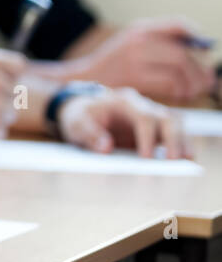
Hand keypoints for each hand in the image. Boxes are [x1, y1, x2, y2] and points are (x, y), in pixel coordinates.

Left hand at [57, 86, 189, 158]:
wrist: (80, 110)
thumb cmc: (79, 116)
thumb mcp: (76, 123)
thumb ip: (89, 134)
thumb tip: (105, 148)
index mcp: (124, 101)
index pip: (143, 117)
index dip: (147, 138)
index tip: (146, 158)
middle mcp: (143, 105)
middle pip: (167, 117)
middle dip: (173, 138)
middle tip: (174, 160)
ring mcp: (151, 115)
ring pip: (176, 123)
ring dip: (183, 140)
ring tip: (187, 160)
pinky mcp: (155, 127)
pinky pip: (174, 132)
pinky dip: (181, 143)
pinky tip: (184, 160)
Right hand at [76, 17, 213, 102]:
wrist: (83, 79)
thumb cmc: (112, 64)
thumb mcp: (131, 43)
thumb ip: (159, 41)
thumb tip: (200, 47)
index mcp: (140, 29)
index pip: (178, 25)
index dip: (197, 38)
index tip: (204, 52)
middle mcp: (138, 40)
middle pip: (182, 52)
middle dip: (200, 68)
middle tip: (208, 80)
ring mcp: (135, 58)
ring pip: (179, 67)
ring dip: (193, 81)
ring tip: (196, 90)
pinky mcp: (134, 78)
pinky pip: (169, 82)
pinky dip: (180, 90)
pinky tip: (181, 95)